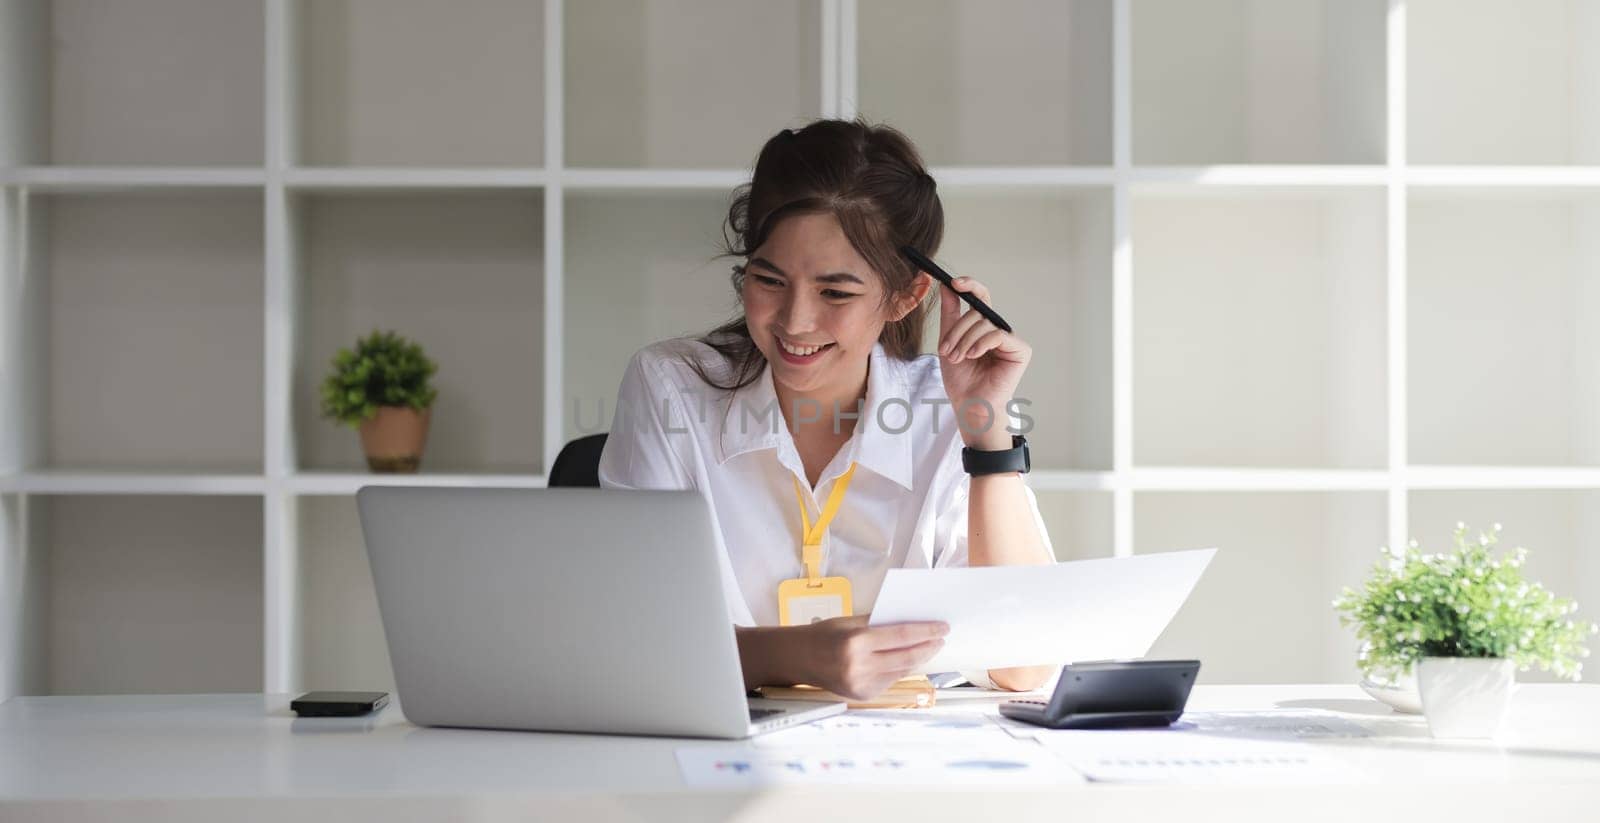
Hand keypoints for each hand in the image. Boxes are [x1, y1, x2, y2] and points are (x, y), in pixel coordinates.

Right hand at [793, 615, 947, 700]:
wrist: (798, 659)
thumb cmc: (824, 634)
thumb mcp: (850, 621)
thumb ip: (879, 623)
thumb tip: (912, 623)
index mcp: (856, 642)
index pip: (901, 636)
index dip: (926, 631)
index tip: (942, 627)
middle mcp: (859, 666)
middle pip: (906, 657)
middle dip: (928, 647)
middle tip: (941, 638)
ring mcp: (861, 684)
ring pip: (901, 671)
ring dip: (918, 659)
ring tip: (929, 648)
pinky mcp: (862, 695)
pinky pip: (889, 680)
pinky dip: (901, 669)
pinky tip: (908, 660)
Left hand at [933, 276, 1030, 448]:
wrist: (969, 404)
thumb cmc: (961, 378)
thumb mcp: (948, 341)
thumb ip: (950, 314)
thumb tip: (946, 286)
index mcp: (983, 326)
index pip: (980, 296)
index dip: (969, 285)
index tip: (953, 282)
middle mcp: (998, 330)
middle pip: (977, 312)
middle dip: (957, 330)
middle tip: (947, 350)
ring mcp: (1010, 339)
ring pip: (984, 323)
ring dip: (965, 341)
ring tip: (957, 358)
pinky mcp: (1020, 350)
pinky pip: (997, 334)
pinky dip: (981, 344)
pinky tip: (973, 356)